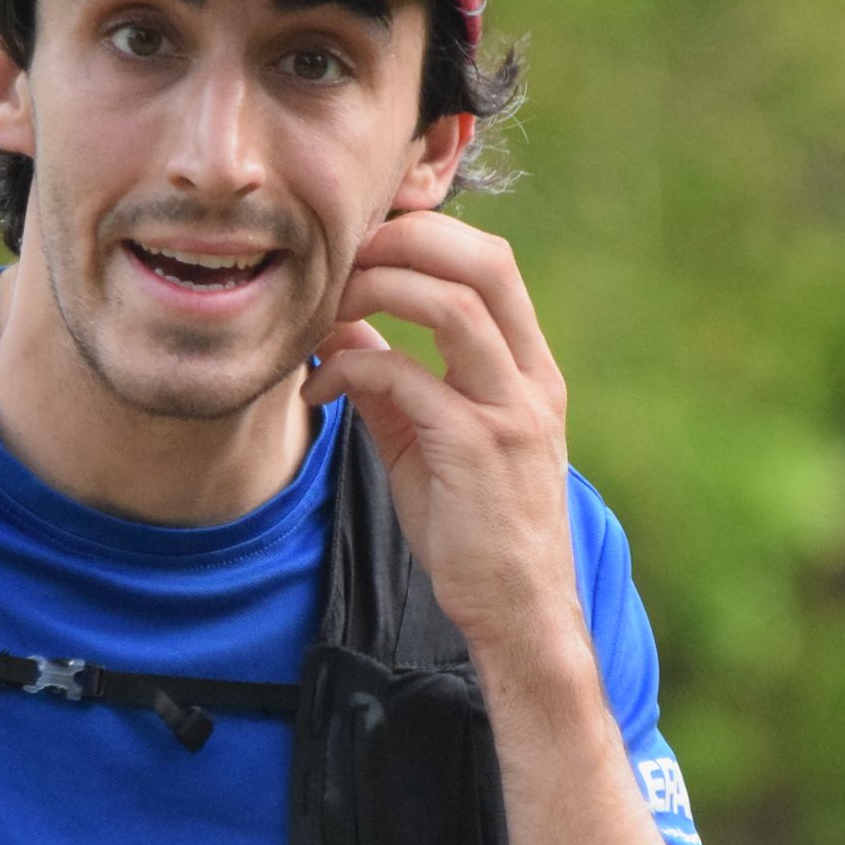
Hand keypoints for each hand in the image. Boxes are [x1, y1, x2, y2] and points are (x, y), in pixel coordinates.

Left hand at [299, 211, 580, 655]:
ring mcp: (508, 410)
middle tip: (342, 257)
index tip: (359, 246)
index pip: (491, 262)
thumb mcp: (427, 439)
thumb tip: (338, 328)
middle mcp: (529, 378)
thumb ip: (392, 379)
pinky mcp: (474, 448)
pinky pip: (405, 376)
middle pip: (486, 260)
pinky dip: (349, 368)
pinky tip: (315, 392)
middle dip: (408, 239)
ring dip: (376, 289)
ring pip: (453, 303)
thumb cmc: (472, 528)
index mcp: (528, 367)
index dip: (425, 234)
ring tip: (325, 311)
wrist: (516, 611)